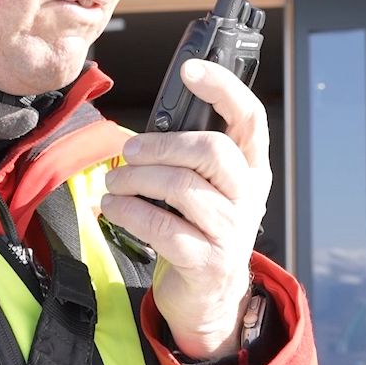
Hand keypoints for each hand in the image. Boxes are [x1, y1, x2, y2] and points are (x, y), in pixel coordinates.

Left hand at [100, 58, 269, 359]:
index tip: (190, 68)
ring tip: (114, 183)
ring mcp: (232, 231)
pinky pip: (162, 227)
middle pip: (213, 151)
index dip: (222, 88)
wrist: (208, 296)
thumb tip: (146, 131)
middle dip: (162, 145)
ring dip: (137, 180)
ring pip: (182, 188)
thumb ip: (191, 156)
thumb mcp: (208, 188)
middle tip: (129, 151)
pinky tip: (112, 207)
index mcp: (252, 168)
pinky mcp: (207, 262)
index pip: (250, 117)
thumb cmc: (199, 227)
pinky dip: (129, 213)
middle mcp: (250, 196)